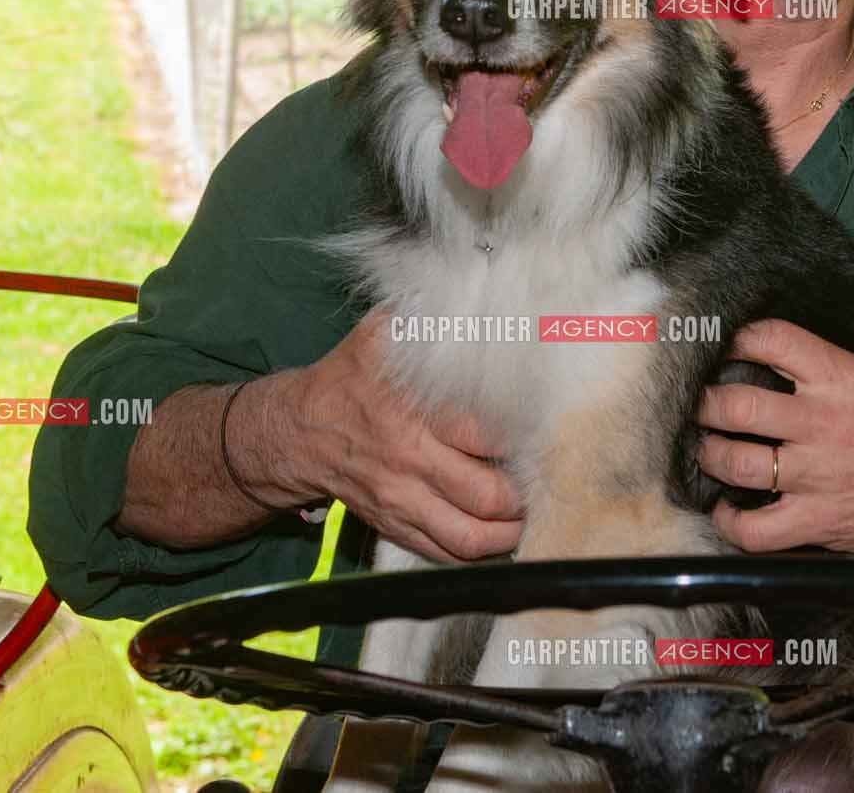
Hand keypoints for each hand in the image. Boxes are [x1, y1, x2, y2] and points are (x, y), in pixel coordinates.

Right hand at [255, 309, 524, 562]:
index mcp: (411, 410)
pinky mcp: (395, 528)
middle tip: (551, 477)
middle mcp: (408, 460)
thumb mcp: (385, 334)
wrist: (301, 429)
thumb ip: (433, 319)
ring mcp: (401, 501)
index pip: (484, 433)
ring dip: (510, 533)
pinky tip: (503, 534)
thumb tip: (487, 299)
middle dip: (526, 492)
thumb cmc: (354, 376)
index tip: (552, 432)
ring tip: (533, 514)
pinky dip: (480, 552)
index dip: (526, 437)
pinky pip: (445, 554)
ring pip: (469, 537)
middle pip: (486, 494)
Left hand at [693, 318, 853, 561]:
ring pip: (737, 463)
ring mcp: (818, 476)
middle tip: (704, 404)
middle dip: (708, 402)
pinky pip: (756, 529)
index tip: (731, 348)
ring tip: (709, 450)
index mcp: (846, 381)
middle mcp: (824, 424)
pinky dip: (732, 523)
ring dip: (712, 456)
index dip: (741, 339)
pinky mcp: (819, 522)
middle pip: (737, 404)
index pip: (773, 341)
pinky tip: (728, 512)